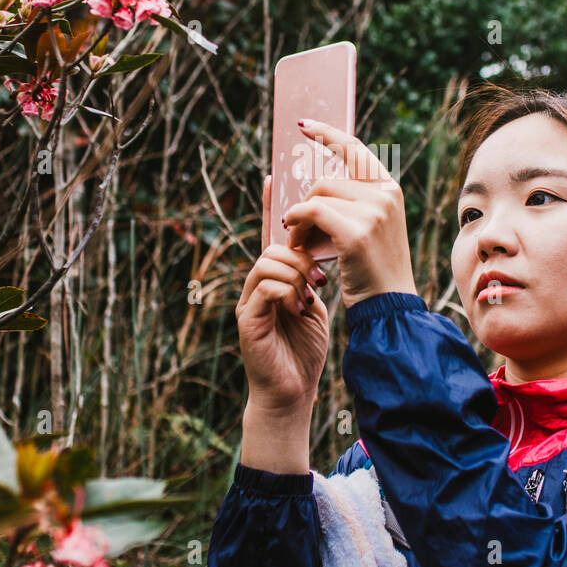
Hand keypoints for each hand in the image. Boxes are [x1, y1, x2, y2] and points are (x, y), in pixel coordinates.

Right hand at [234, 173, 329, 412]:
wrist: (292, 392)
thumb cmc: (305, 349)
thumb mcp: (314, 302)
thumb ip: (310, 275)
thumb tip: (320, 249)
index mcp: (275, 278)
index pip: (272, 235)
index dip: (271, 205)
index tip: (272, 174)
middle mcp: (257, 284)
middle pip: (274, 245)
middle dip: (300, 254)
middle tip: (318, 277)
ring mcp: (248, 300)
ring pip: (269, 261)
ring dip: (297, 274)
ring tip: (310, 295)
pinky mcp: (246, 318)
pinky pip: (267, 285)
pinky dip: (289, 292)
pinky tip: (300, 308)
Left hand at [283, 118, 418, 308]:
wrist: (388, 305)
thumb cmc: (373, 270)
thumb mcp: (371, 227)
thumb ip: (354, 202)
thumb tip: (319, 183)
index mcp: (390, 190)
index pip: (355, 148)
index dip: (327, 134)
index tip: (303, 125)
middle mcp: (385, 195)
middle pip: (325, 181)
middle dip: (304, 204)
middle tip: (296, 230)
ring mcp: (374, 212)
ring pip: (316, 196)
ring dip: (298, 219)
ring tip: (298, 242)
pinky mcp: (357, 232)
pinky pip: (311, 211)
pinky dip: (296, 223)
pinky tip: (295, 240)